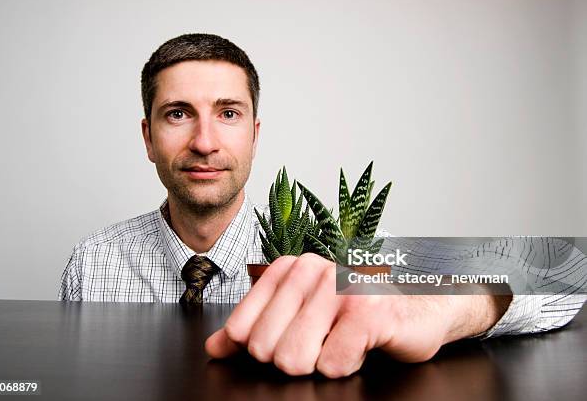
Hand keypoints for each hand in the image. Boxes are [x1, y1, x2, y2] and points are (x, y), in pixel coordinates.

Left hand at [205, 253, 508, 377]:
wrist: (419, 307)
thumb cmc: (358, 312)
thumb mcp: (300, 314)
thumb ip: (255, 328)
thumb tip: (215, 348)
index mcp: (289, 268)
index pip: (241, 328)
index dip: (260, 349)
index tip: (289, 341)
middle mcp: (311, 271)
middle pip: (264, 348)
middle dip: (292, 359)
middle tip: (321, 344)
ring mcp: (340, 289)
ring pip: (293, 359)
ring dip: (319, 363)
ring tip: (340, 343)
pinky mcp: (366, 312)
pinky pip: (331, 364)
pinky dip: (345, 366)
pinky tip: (360, 346)